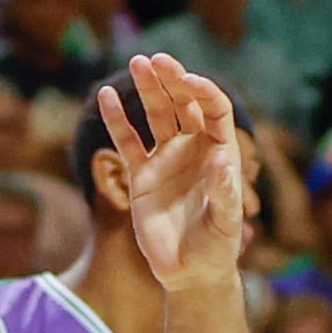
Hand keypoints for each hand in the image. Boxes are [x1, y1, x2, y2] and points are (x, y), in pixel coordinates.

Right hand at [95, 53, 247, 292]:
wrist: (190, 273)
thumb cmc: (217, 248)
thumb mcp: (226, 224)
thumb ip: (224, 193)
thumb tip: (221, 159)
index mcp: (220, 152)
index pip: (214, 110)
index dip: (203, 91)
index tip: (187, 80)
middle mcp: (194, 149)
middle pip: (184, 104)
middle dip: (171, 80)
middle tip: (155, 59)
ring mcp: (167, 159)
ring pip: (156, 115)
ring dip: (148, 89)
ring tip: (137, 63)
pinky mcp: (142, 175)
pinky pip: (127, 142)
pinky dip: (117, 120)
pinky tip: (105, 97)